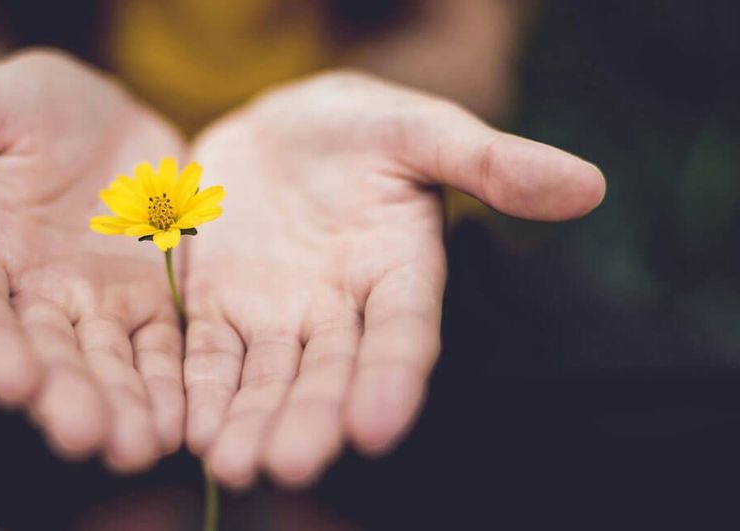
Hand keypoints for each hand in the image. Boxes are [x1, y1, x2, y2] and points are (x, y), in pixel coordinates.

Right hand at [0, 50, 186, 471]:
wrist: (95, 114)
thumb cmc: (20, 108)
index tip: (13, 383)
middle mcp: (29, 296)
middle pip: (44, 355)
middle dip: (65, 397)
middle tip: (88, 438)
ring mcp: (92, 304)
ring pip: (106, 364)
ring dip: (123, 406)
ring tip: (141, 446)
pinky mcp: (147, 301)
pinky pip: (160, 348)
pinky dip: (170, 384)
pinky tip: (184, 420)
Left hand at [182, 71, 604, 487]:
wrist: (280, 127)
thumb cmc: (363, 127)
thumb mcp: (421, 130)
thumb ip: (491, 161)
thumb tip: (588, 185)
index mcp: (400, 273)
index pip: (403, 335)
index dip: (392, 379)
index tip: (377, 428)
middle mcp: (341, 311)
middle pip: (328, 374)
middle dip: (310, 420)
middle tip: (289, 465)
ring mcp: (278, 316)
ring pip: (266, 378)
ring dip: (249, 422)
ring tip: (232, 465)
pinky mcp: (220, 308)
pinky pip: (208, 355)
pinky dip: (200, 390)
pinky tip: (188, 427)